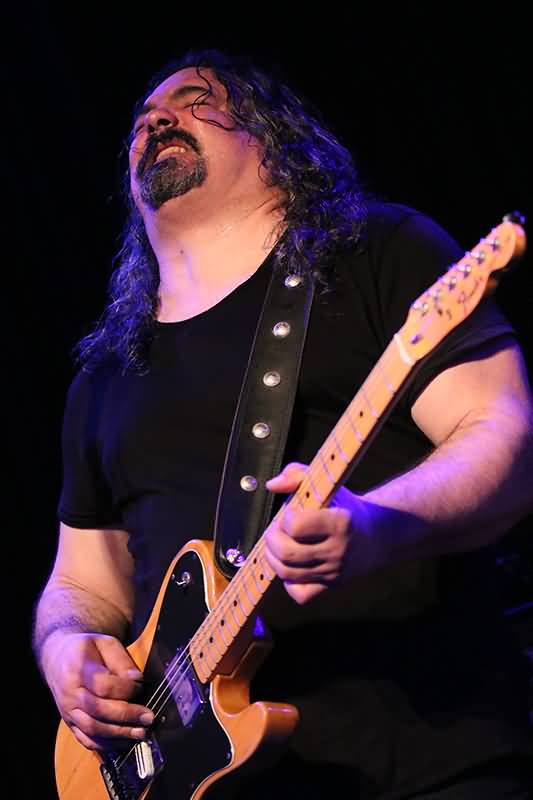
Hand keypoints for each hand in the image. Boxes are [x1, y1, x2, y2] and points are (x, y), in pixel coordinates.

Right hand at [42, 631, 153, 750]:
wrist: (58, 658)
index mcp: (78, 669)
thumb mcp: (105, 643)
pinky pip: (86, 739)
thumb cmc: (86, 649)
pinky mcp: (69, 724)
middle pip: (98, 710)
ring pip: (92, 729)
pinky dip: (106, 745)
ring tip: (140, 733)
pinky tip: (124, 742)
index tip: (141, 686)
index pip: (103, 685)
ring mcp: (67, 711)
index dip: (126, 689)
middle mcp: (70, 693)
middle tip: (148, 717)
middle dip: (126, 716)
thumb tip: (137, 679)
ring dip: (119, 734)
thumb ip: (121, 660)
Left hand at [265, 463, 380, 603]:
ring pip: (288, 574)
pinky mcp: (331, 586)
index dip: (285, 519)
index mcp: (339, 522)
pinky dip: (289, 582)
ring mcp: (335, 572)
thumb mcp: (326, 483)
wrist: (377, 535)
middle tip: (276, 531)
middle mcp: (338, 550)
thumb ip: (296, 474)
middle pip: (287, 553)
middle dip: (271, 540)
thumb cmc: (344, 506)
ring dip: (273, 557)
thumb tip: (272, 485)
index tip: (290, 514)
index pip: (296, 527)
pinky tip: (293, 566)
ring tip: (279, 544)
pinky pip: (300, 594)